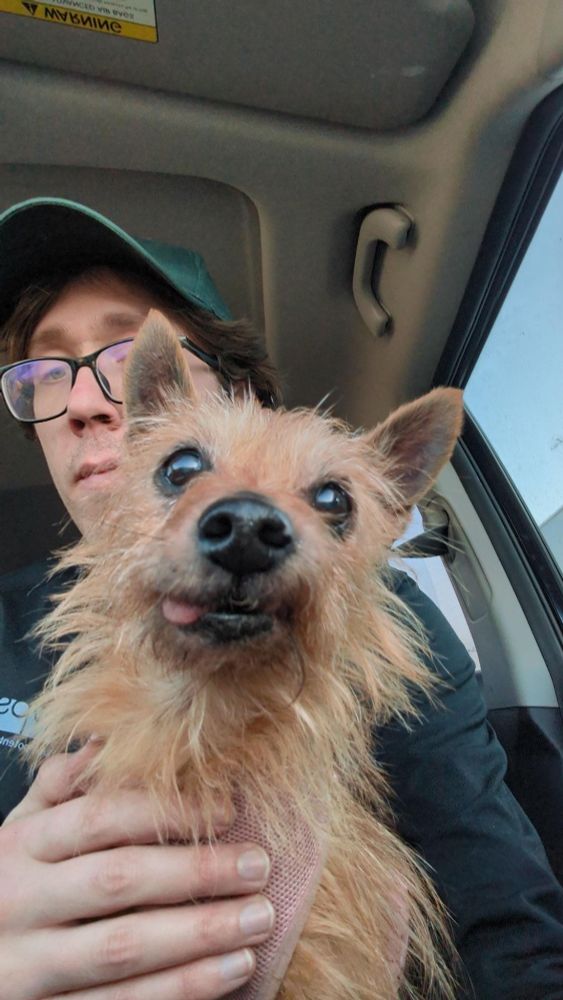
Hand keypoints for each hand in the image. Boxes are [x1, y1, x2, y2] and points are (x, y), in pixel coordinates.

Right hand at [1, 746, 273, 998]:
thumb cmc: (7, 888)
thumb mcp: (20, 833)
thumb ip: (61, 790)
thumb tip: (109, 743)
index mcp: (19, 847)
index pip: (98, 818)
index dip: (166, 811)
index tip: (228, 808)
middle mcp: (20, 903)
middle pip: (118, 880)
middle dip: (196, 871)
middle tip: (257, 864)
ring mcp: (30, 965)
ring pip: (125, 947)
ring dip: (201, 934)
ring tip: (259, 917)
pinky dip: (184, 987)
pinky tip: (233, 968)